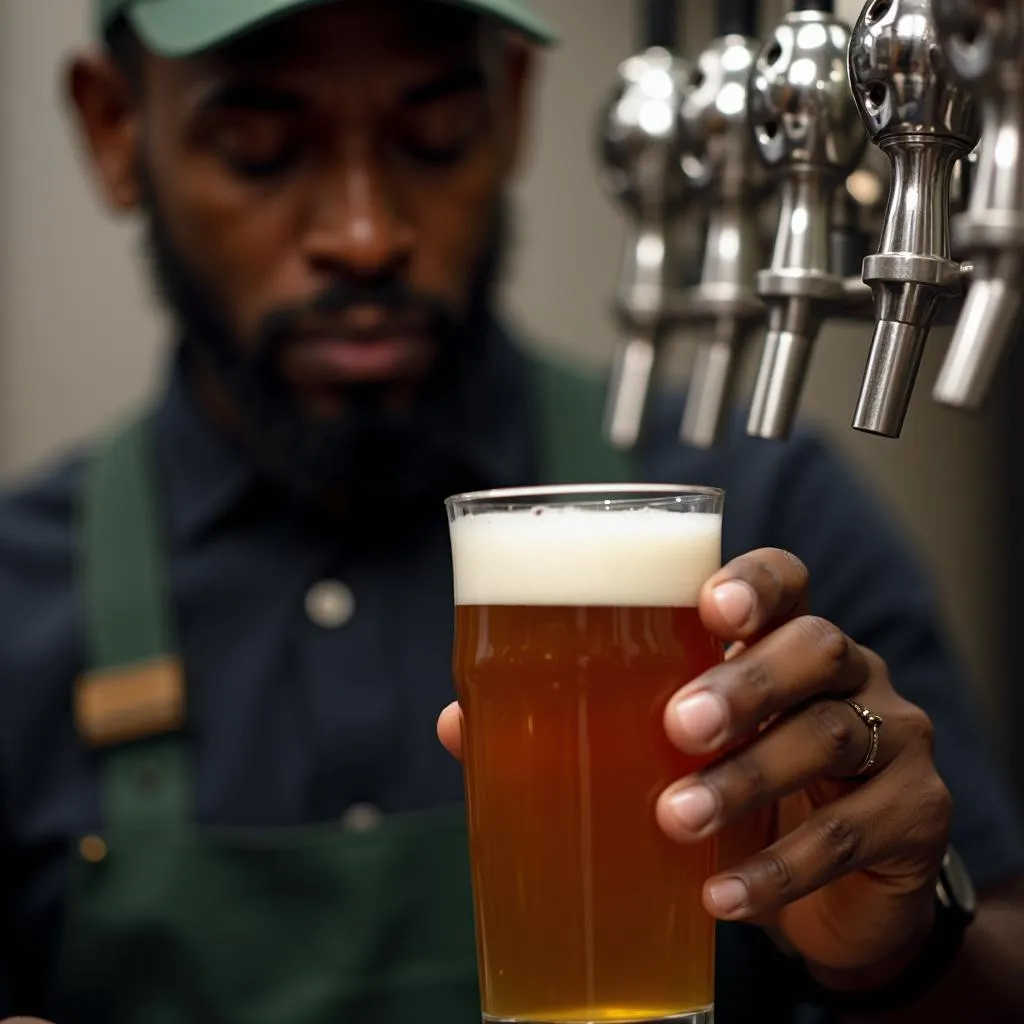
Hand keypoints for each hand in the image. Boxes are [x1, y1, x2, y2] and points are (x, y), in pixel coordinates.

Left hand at [438, 548, 951, 989]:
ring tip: (677, 819)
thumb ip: (575, 724)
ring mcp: (890, 737)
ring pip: (832, 734)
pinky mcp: (914, 814)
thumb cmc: (737, 788)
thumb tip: (459, 722)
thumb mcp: (666, 750)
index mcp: (780, 637)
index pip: (785, 578)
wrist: (835, 886)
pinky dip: (783, 868)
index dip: (754, 582)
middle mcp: (846, 670)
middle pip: (816, 646)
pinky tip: (723, 895)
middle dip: (745, 681)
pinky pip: (856, 831)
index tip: (708, 602)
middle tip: (676, 726)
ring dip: (750, 779)